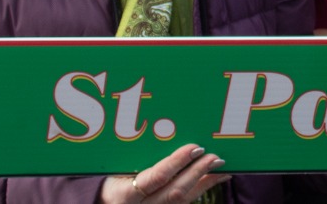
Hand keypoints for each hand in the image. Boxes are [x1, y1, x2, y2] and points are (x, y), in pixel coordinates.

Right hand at [98, 144, 227, 203]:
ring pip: (183, 199)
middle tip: (214, 156)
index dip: (177, 163)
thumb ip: (138, 154)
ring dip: (205, 180)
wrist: (105, 203)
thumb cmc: (110, 177)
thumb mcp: (117, 166)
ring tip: (222, 164)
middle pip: (174, 192)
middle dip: (197, 172)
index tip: (194, 147)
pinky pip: (185, 201)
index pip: (156, 178)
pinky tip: (216, 176)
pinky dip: (202, 187)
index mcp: (124, 194)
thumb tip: (166, 129)